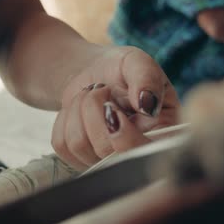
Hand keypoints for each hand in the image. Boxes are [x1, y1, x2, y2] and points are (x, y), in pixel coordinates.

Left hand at [51, 46, 180, 170]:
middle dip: (93, 108)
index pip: (142, 153)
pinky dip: (64, 120)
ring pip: (78, 145)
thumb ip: (147, 78)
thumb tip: (147, 105)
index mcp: (162, 134)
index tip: (110, 105)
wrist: (94, 73)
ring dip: (78, 110)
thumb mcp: (137, 62)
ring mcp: (105, 160)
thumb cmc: (121, 69)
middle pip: (105, 149)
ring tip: (92, 96)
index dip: (122, 134)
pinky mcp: (79, 158)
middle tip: (100, 89)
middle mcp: (134, 154)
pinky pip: (61, 144)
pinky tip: (79, 110)